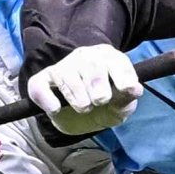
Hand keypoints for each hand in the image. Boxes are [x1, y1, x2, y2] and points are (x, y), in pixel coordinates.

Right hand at [26, 43, 143, 137]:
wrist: (82, 116)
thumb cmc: (105, 105)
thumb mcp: (121, 106)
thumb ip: (127, 99)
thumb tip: (135, 90)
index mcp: (108, 58)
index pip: (116, 62)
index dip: (123, 77)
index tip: (128, 90)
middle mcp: (85, 57)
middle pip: (92, 68)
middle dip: (99, 91)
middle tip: (99, 102)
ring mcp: (64, 66)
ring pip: (68, 77)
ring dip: (78, 99)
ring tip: (84, 107)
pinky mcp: (44, 79)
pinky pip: (39, 85)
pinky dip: (47, 99)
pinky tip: (56, 109)